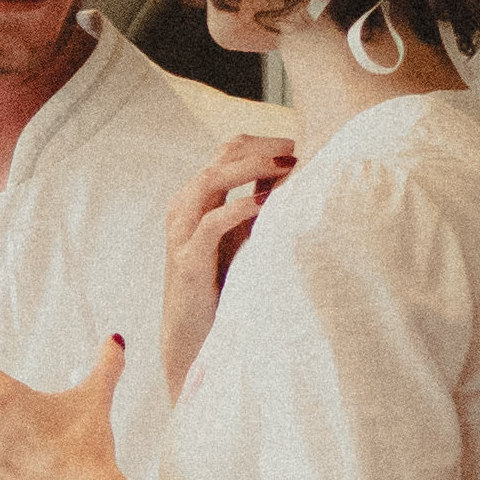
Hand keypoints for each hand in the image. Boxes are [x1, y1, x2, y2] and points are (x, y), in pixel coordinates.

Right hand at [159, 135, 290, 398]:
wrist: (192, 336)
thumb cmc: (221, 286)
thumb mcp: (243, 238)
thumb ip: (259, 208)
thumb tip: (297, 180)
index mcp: (197, 198)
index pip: (228, 151)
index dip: (263, 143)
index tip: (298, 147)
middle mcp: (185, 207)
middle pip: (221, 157)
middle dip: (263, 149)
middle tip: (298, 151)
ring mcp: (182, 230)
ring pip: (212, 179)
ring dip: (252, 168)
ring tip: (287, 167)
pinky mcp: (187, 258)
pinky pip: (211, 222)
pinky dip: (239, 206)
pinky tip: (267, 202)